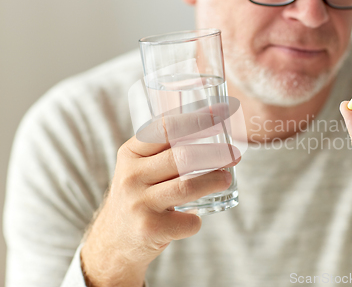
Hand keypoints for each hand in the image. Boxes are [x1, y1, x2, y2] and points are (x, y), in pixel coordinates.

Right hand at [81, 111, 239, 286]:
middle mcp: (131, 176)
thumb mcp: (139, 170)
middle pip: (182, 157)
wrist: (112, 243)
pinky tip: (194, 217)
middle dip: (216, 153)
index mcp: (130, 154)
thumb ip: (163, 152)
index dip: (197, 119)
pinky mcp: (149, 229)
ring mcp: (139, 203)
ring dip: (214, 181)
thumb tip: (214, 131)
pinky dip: (196, 220)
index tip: (221, 113)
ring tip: (227, 178)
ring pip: (187, 187)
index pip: (166, 128)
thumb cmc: (138, 197)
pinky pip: (187, 221)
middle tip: (235, 154)